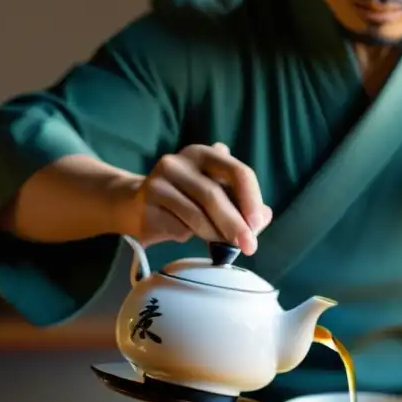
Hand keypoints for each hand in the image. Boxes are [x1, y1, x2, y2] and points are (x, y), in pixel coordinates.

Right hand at [132, 143, 272, 252]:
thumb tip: (266, 216)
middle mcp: (178, 163)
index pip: (237, 171)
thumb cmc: (187, 200)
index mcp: (203, 154)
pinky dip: (190, 237)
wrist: (135, 206)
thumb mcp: (216, 195)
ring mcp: (158, 183)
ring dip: (215, 235)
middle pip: (214, 196)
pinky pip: (177, 228)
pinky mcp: (145, 206)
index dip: (251, 199)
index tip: (258, 224)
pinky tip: (189, 236)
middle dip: (236, 225)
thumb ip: (242, 203)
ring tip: (223, 246)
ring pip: (196, 215)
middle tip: (249, 246)